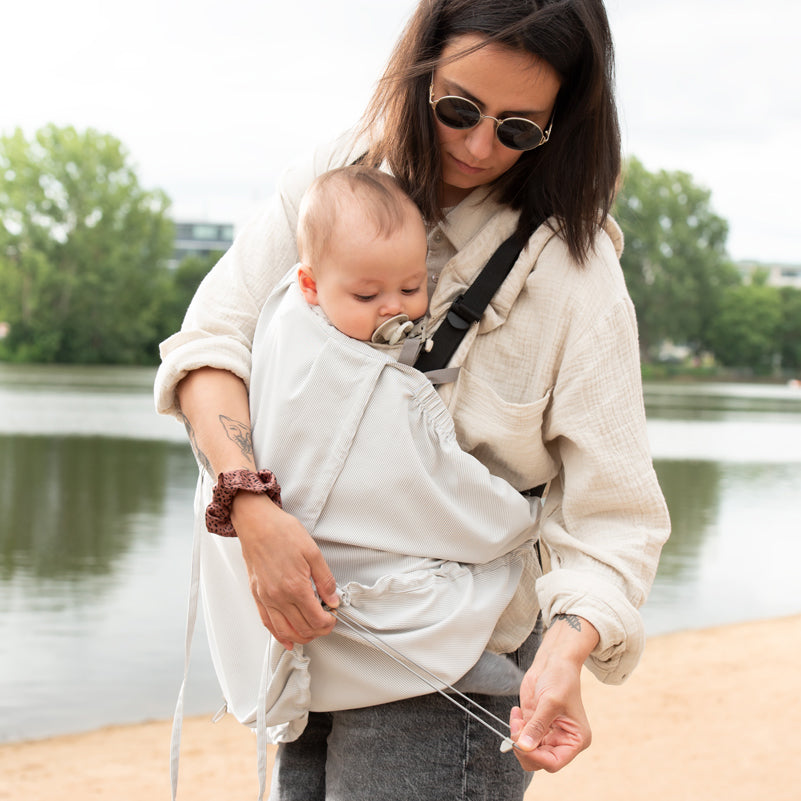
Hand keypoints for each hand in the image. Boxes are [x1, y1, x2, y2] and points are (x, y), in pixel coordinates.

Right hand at [231, 491, 338, 649]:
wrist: (257, 524)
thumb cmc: (282, 533)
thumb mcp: (313, 552)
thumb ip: (325, 580)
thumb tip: (332, 600)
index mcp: (295, 586)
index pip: (315, 619)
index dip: (328, 623)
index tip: (333, 618)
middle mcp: (278, 596)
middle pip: (301, 627)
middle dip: (318, 630)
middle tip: (326, 623)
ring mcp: (266, 598)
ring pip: (284, 630)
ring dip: (300, 637)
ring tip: (311, 633)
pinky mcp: (257, 595)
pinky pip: (267, 623)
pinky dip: (278, 634)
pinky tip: (286, 638)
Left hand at [509, 615, 596, 771]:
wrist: (553, 661)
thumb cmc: (560, 678)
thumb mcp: (550, 702)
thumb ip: (537, 726)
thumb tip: (524, 748)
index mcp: (575, 740)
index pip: (553, 762)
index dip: (536, 757)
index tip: (523, 744)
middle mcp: (562, 740)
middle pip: (538, 760)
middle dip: (524, 747)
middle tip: (516, 729)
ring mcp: (547, 733)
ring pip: (527, 750)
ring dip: (518, 737)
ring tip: (517, 718)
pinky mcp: (535, 725)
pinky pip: (521, 737)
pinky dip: (515, 728)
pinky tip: (516, 712)